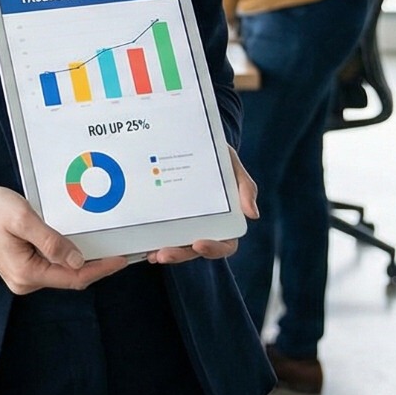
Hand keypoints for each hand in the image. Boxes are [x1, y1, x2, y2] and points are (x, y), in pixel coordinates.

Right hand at [0, 180, 126, 293]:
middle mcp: (25, 281)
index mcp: (26, 273)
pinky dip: (67, 256)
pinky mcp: (23, 267)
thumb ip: (51, 241)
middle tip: (117, 251)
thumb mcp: (23, 219)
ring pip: (62, 272)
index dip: (100, 269)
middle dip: (94, 266)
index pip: (73, 278)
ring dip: (81, 261)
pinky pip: (52, 266)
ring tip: (102, 246)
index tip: (120, 259)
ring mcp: (23, 276)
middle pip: (70, 278)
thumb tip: (77, 260)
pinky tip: (78, 245)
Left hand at [143, 147, 255, 265]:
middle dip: (180, 255)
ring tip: (152, 253)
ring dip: (165, 252)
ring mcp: (183, 223)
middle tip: (164, 254)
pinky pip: (159, 233)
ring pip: (176, 246)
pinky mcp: (165, 216)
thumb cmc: (216, 154)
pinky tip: (142, 244)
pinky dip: (152, 241)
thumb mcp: (231, 163)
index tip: (199, 244)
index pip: (225, 243)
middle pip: (194, 250)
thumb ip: (245, 187)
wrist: (192, 139)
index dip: (214, 248)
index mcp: (225, 219)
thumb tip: (252, 214)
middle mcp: (204, 226)